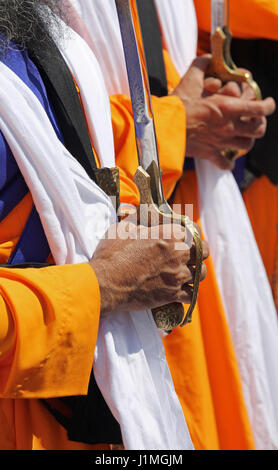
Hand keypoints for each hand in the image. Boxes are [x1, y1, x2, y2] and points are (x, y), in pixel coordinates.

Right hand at [90, 220, 208, 314]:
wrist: (106, 283)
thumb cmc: (112, 253)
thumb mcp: (124, 228)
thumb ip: (140, 218)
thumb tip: (146, 211)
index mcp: (169, 235)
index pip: (192, 230)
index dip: (191, 231)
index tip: (188, 234)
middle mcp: (178, 254)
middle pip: (203, 251)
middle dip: (200, 250)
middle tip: (194, 252)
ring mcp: (177, 276)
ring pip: (200, 274)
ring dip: (196, 272)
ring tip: (189, 272)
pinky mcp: (172, 295)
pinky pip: (191, 295)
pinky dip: (189, 292)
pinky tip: (184, 291)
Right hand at [172, 55, 275, 168]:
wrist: (164, 129)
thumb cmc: (178, 105)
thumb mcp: (190, 79)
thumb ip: (201, 65)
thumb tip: (207, 57)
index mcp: (228, 108)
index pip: (260, 108)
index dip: (269, 105)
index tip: (268, 102)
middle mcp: (229, 127)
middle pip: (258, 129)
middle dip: (260, 123)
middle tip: (254, 118)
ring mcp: (220, 142)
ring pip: (246, 146)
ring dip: (247, 140)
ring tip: (242, 135)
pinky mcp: (209, 154)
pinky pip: (225, 163)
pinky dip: (228, 162)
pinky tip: (226, 157)